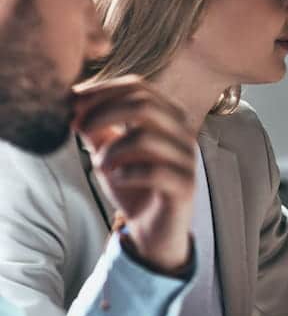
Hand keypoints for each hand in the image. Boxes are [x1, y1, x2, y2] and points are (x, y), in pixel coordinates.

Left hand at [71, 76, 194, 271]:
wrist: (153, 227)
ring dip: (111, 150)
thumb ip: (95, 127)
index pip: (139, 87)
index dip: (102, 91)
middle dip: (102, 113)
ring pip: (146, 137)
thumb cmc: (132, 185)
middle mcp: (184, 133)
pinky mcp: (186, 186)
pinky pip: (153, 171)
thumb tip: (72, 101)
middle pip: (144, 104)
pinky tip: (116, 179)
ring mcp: (188, 159)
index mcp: (169, 117)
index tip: (72, 105)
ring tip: (99, 165)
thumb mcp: (108, 151)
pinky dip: (126, 173)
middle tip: (77, 128)